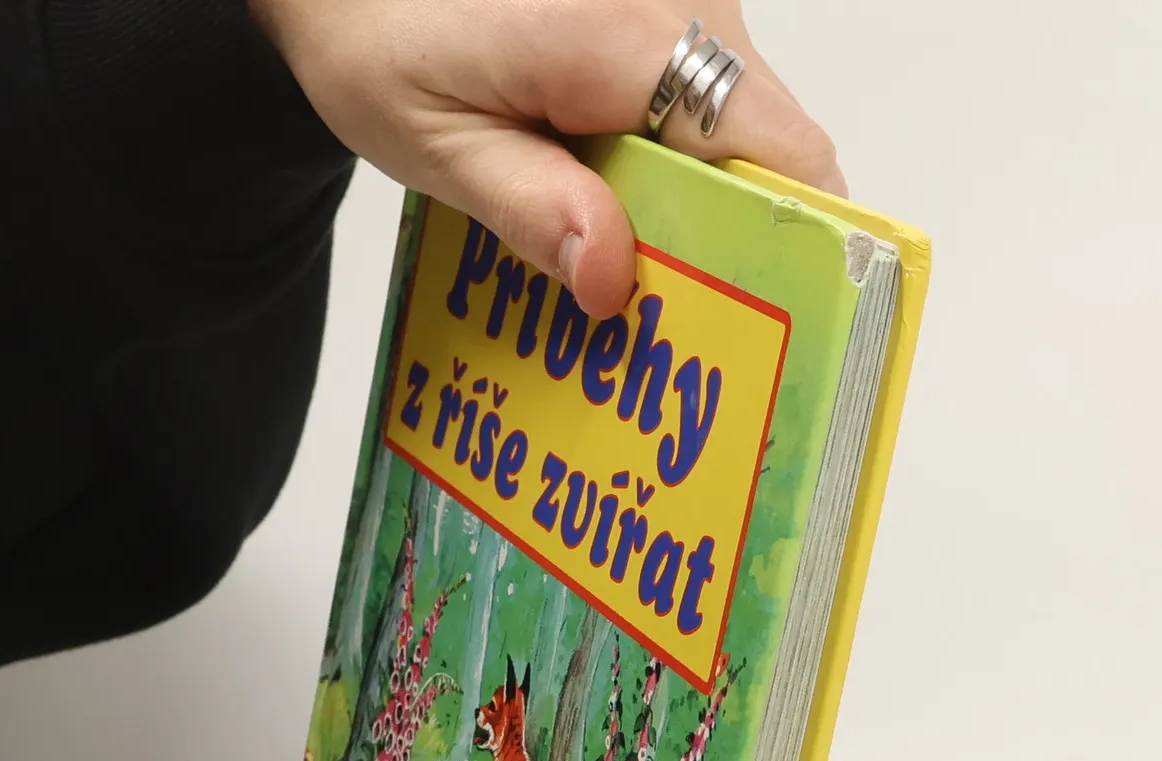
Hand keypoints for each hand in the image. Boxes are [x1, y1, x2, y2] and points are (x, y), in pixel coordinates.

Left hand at [248, 0, 845, 316]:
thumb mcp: (430, 140)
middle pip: (769, 145)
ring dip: (697, 202)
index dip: (788, 245)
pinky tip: (611, 202)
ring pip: (741, 123)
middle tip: (676, 325)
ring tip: (630, 268)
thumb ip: (527, 208)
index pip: (778, 152)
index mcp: (629, 32)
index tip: (764, 328)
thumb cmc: (373, 27)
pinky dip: (674, 158)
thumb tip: (614, 280)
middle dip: (735, 239)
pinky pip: (703, 94)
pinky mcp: (669, 2)